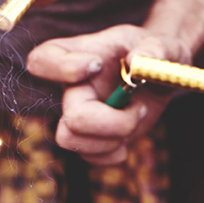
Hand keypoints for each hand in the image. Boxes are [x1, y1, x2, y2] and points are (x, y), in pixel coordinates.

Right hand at [27, 24, 180, 164]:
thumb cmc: (153, 54)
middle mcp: (72, 87)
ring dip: (111, 138)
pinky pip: (90, 157)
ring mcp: (80, 114)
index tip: (97, 65)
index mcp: (79, 55)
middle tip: (138, 107)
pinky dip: (113, 154)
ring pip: (71, 140)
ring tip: (135, 117)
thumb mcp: (161, 45)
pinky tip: (127, 140)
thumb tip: (135, 63)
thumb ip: (153, 49)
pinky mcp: (92, 137)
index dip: (62, 68)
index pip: (42, 60)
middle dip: (112, 122)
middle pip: (71, 117)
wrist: (159, 75)